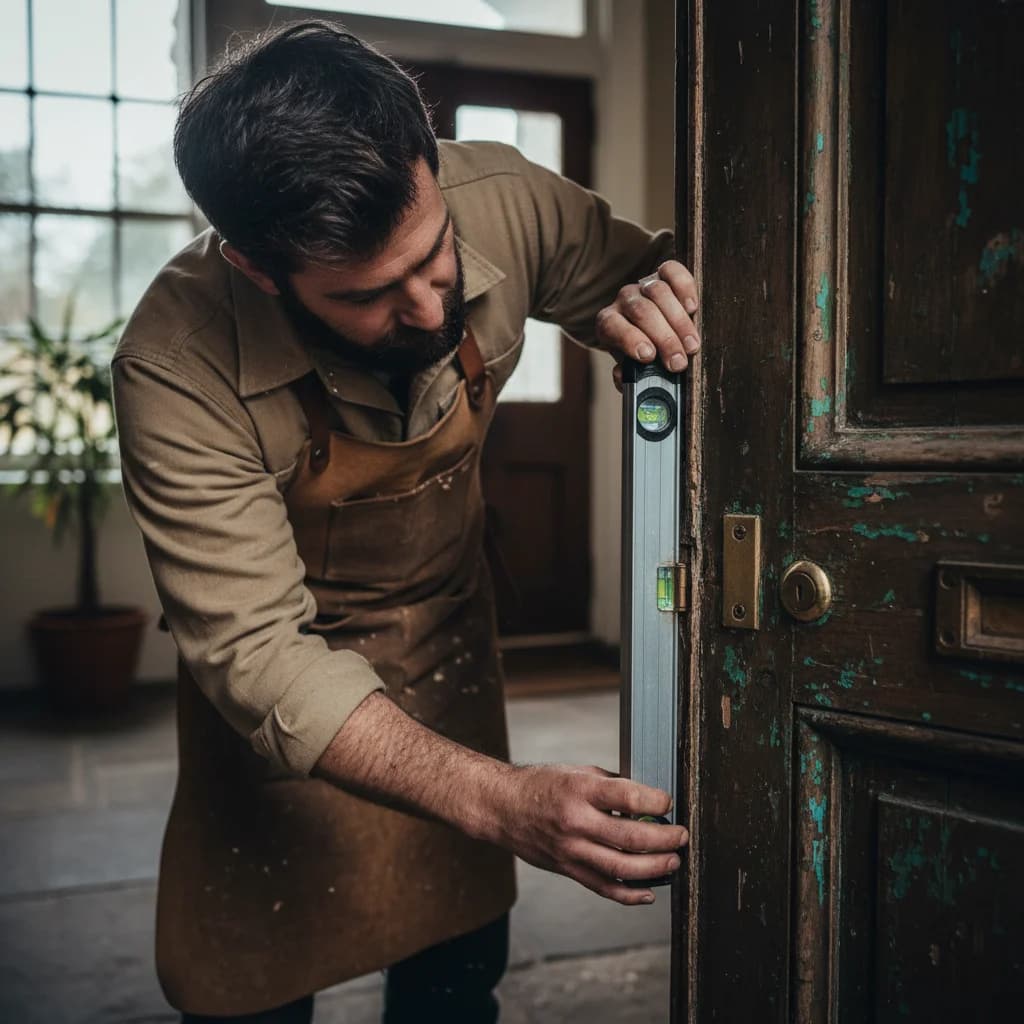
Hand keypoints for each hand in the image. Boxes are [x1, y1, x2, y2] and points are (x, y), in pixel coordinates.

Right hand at [478, 762, 688, 904]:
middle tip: (682, 835)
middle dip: (665, 839)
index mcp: (579, 790)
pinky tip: (648, 891)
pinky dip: (630, 894)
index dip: (656, 801)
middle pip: (631, 838)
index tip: (669, 801)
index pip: (627, 797)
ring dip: (655, 868)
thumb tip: (647, 798)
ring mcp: (571, 850)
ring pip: (622, 868)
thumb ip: (611, 785)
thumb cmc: (541, 785)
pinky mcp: (568, 869)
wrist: (502, 808)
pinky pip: (603, 887)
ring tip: (673, 861)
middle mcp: (575, 822)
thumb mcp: (577, 772)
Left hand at [593, 260, 700, 389]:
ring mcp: (644, 285)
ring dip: (678, 321)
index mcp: (608, 323)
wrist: (648, 331)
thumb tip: (622, 376)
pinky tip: (692, 308)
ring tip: (692, 346)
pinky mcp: (663, 274)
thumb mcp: (630, 369)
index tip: (649, 356)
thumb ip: (625, 375)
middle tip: (679, 362)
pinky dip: (684, 287)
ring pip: (658, 292)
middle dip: (663, 338)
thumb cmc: (639, 355)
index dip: (629, 339)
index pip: (611, 325)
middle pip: (641, 311)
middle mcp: (624, 301)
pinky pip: (672, 271)